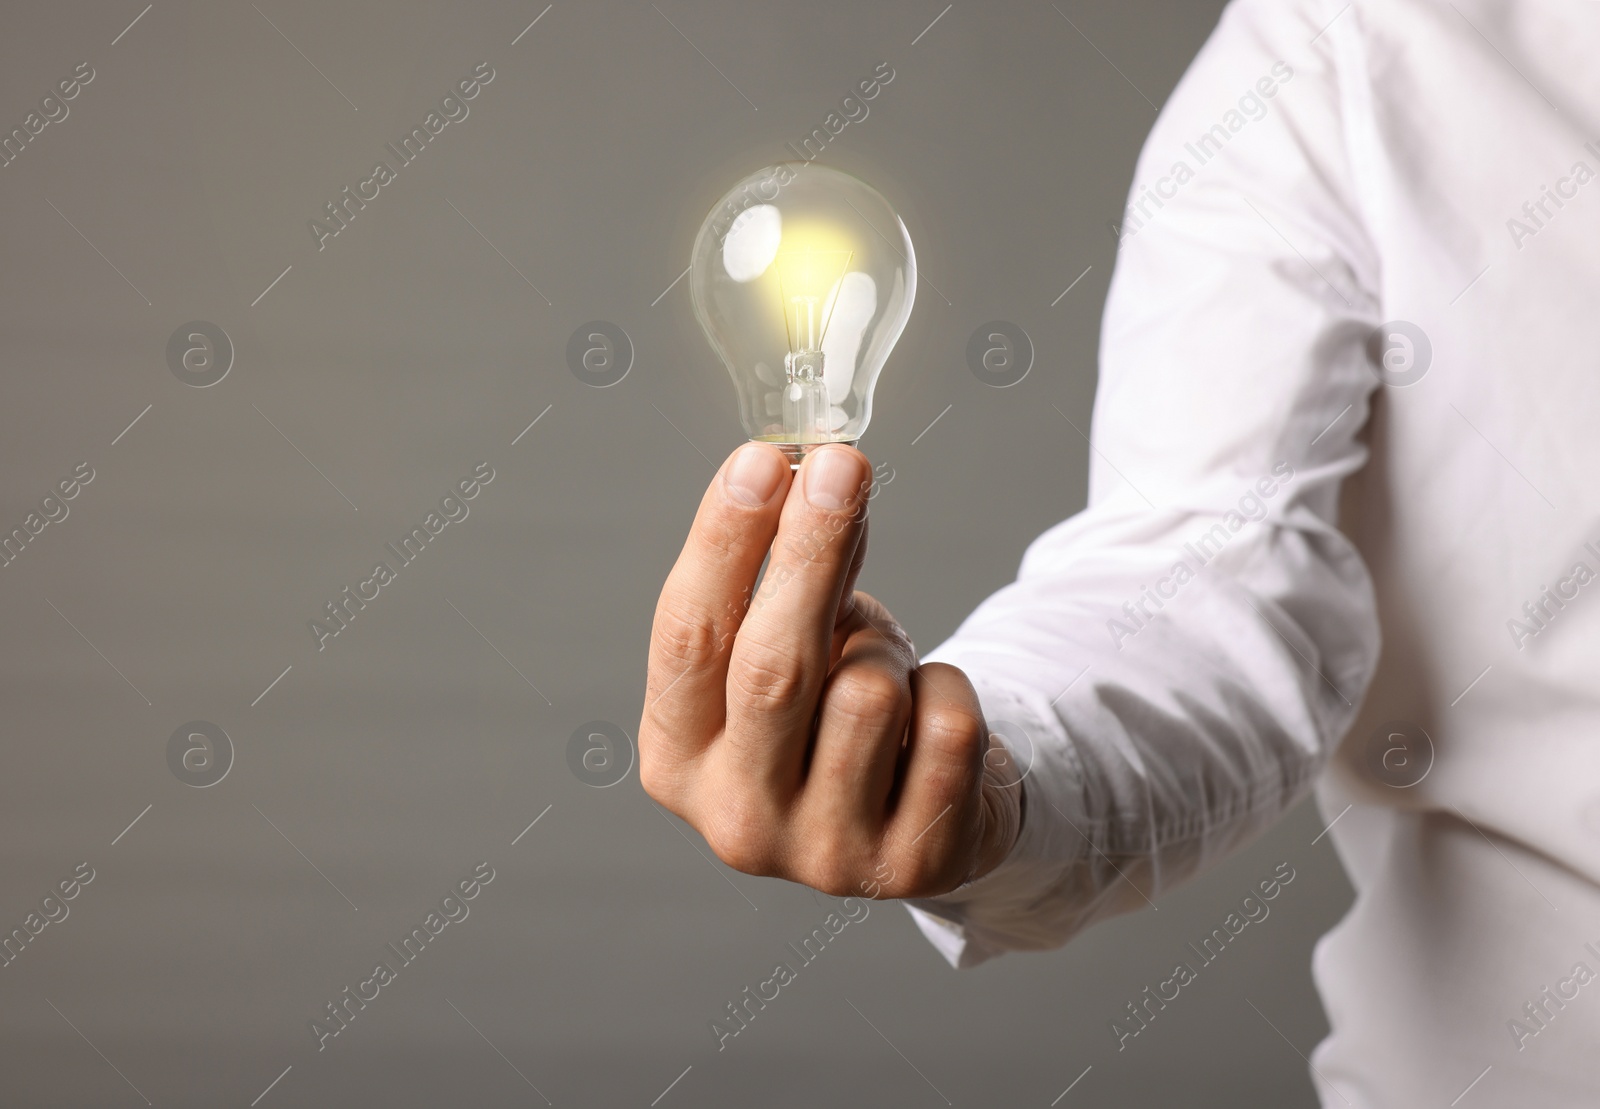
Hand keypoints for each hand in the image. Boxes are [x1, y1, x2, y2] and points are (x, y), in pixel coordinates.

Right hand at [639, 441, 1022, 899]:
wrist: (917, 816)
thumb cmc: (830, 714)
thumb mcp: (791, 646)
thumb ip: (787, 577)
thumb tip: (816, 474)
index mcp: (677, 759)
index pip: (689, 637)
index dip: (725, 542)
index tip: (763, 459)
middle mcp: (736, 821)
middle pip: (773, 666)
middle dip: (810, 551)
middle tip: (842, 467)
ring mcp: (825, 854)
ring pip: (870, 693)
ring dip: (888, 649)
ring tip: (885, 668)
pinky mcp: (913, 865)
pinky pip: (948, 726)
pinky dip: (948, 689)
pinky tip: (931, 712)